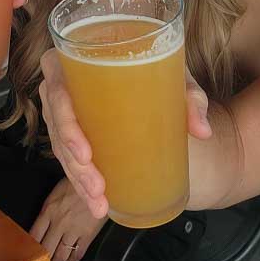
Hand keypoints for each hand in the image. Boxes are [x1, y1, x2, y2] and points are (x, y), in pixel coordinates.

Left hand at [29, 178, 107, 260]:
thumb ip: (50, 208)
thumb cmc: (81, 183)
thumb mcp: (58, 191)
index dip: (30, 247)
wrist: (101, 181)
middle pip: (46, 248)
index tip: (29, 253)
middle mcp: (59, 222)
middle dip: (43, 260)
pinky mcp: (88, 234)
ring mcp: (73, 229)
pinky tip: (71, 260)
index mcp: (49, 210)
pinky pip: (78, 253)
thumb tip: (44, 222)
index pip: (34, 234)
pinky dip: (73, 259)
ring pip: (61, 254)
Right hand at [38, 49, 212, 220]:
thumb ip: (192, 98)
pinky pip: (68, 155)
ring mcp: (67, 108)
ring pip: (61, 146)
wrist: (160, 76)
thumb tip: (202, 131)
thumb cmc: (162, 69)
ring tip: (99, 202)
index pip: (57, 89)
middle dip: (74, 163)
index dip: (65, 123)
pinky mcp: (75, 129)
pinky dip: (80, 180)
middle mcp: (67, 82)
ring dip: (76, 178)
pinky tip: (96, 202)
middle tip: (98, 187)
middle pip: (58, 125)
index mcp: (80, 57)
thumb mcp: (178, 78)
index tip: (86, 154)